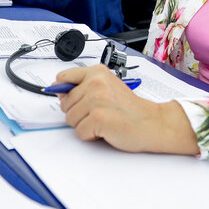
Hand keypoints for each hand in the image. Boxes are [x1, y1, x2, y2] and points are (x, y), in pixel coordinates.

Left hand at [56, 64, 197, 154]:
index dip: (63, 91)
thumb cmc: (130, 108)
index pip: (64, 77)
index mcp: (97, 72)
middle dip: (78, 113)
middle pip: (65, 104)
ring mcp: (97, 100)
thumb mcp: (107, 87)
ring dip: (84, 125)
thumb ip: (83, 86)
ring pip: (70, 119)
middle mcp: (96, 82)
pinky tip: (106, 129)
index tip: (66, 96)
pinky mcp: (98, 118)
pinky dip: (91, 136)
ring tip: (104, 120)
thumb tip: (58, 90)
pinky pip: (79, 132)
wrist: (151, 122)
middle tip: (100, 112)